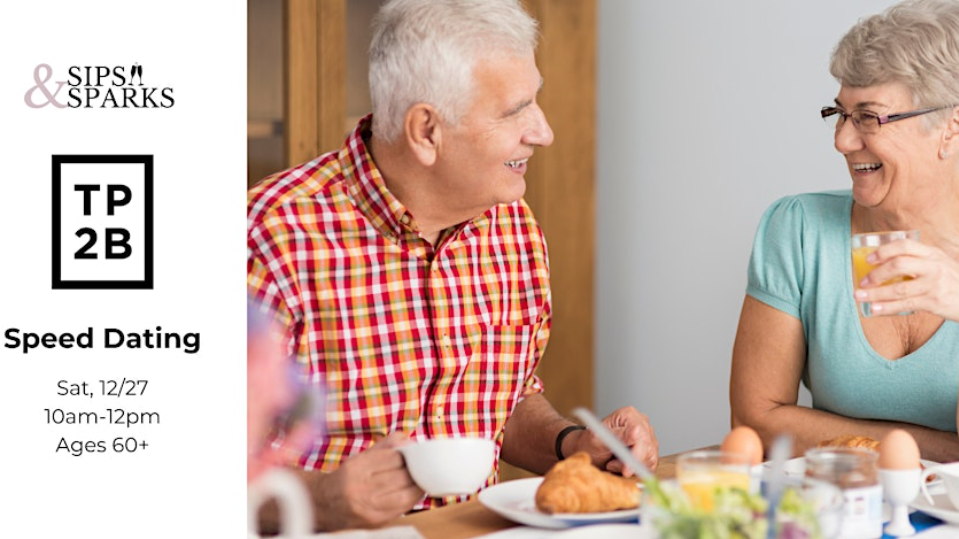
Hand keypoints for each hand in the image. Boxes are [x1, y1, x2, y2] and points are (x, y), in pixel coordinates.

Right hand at [308, 432, 423, 530]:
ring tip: (420, 479)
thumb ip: (387, 445)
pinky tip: (413, 493)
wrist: (324, 504)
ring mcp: (368, 507)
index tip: (413, 454)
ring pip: (405, 494)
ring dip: (417, 486)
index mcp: (357, 467)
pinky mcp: (375, 520)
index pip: (394, 458)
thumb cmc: (348, 477)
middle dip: (415, 470)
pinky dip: (412, 499)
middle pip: (401, 476)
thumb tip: (410, 441)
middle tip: (421, 467)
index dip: (408, 455)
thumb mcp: (362, 456)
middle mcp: (360, 488)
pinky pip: (402, 509)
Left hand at [570, 406, 657, 475]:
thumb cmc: (590, 443)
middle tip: (611, 465)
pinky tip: (621, 466)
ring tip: (613, 463)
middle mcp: (641, 422)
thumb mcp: (598, 438)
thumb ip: (617, 435)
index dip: (636, 455)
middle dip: (630, 463)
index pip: (641, 436)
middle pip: (648, 449)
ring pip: (650, 458)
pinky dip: (636, 470)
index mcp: (629, 414)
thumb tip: (635, 434)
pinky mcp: (649, 449)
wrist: (589, 450)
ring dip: (631, 467)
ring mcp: (647, 435)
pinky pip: (650, 464)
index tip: (626, 470)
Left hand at [855, 239, 958, 320]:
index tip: (869, 258)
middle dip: (877, 273)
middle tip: (863, 281)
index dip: (884, 250)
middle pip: (899, 265)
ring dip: (875, 293)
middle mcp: (934, 266)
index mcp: (932, 253)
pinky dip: (887, 308)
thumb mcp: (940, 263)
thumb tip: (885, 261)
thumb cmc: (952, 281)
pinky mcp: (934, 302)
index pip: (905, 245)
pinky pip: (905, 305)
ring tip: (859, 296)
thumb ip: (919, 260)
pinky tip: (873, 309)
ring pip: (899, 288)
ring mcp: (934, 284)